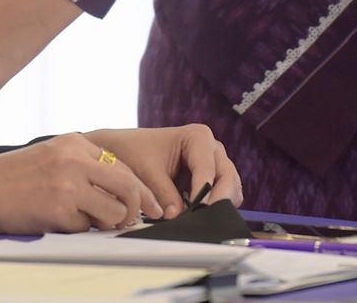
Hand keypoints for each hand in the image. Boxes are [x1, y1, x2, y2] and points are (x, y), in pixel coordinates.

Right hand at [0, 133, 163, 234]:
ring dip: (111, 222)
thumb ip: (82, 164)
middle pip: (128, 184)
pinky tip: (62, 222)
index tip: (147, 203)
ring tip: (94, 223)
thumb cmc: (12, 177)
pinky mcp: (60, 211)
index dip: (137, 187)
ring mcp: (69, 185)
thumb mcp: (51, 155)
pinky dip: (81, 230)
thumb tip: (118, 187)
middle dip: (138, 205)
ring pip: (116, 210)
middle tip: (137, 219)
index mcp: (75, 142)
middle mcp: (75, 159)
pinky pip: (88, 228)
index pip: (122, 165)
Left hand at [85, 124, 243, 217]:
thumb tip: (177, 217)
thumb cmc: (136, 152)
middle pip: (227, 177)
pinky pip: (221, 197)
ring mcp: (214, 165)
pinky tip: (196, 217)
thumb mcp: (147, 172)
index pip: (207, 168)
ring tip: (197, 220)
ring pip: (230, 189)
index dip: (203, 191)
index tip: (196, 210)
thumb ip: (164, 194)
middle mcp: (212, 149)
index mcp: (198, 137)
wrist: (126, 150)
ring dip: (218, 205)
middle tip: (202, 220)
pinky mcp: (211, 181)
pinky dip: (213, 208)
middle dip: (218, 199)